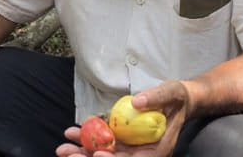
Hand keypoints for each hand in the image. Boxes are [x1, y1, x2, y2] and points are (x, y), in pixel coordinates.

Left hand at [56, 81, 190, 156]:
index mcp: (158, 149)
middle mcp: (143, 153)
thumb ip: (157, 97)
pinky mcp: (124, 140)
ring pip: (107, 154)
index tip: (98, 155)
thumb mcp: (172, 92)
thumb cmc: (177, 97)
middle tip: (69, 153)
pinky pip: (105, 142)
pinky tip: (74, 133)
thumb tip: (137, 102)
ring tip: (64, 146)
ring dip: (84, 152)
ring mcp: (133, 147)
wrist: (178, 101)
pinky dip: (89, 139)